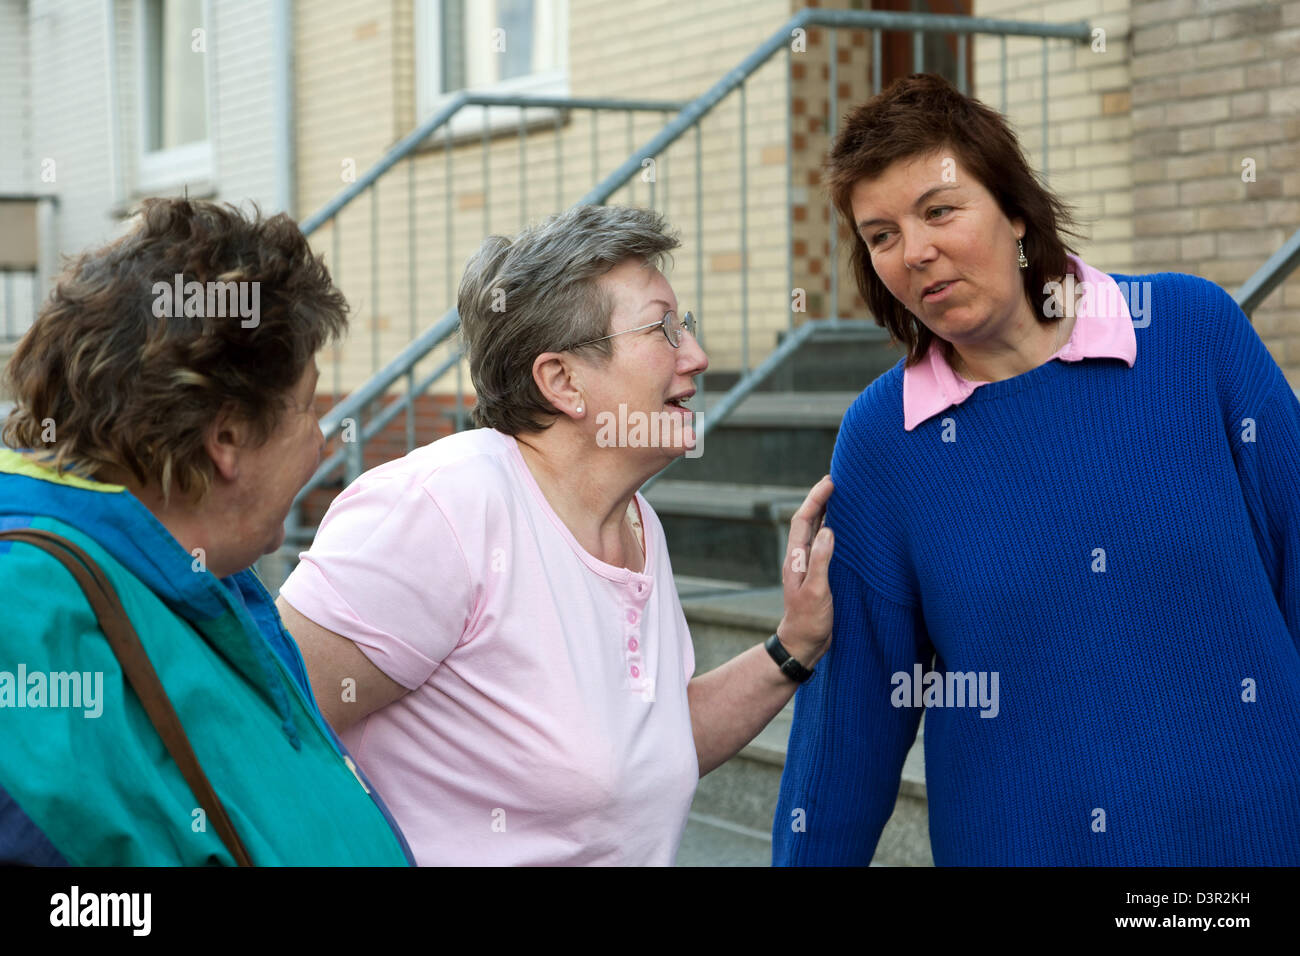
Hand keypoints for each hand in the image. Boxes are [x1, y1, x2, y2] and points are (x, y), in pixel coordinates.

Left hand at [775, 475, 833, 669]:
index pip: (802, 520)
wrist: (804, 645)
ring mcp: (810, 566)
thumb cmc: (808, 621)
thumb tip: (828, 530)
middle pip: (808, 521)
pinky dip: (834, 532)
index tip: (830, 482)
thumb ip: (821, 561)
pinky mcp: (820, 575)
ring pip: (817, 532)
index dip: (815, 499)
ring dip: (827, 513)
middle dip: (821, 500)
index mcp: (796, 558)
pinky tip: (845, 530)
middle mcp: (801, 558)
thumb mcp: (816, 592)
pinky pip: (826, 546)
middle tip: (837, 481)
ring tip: (842, 497)